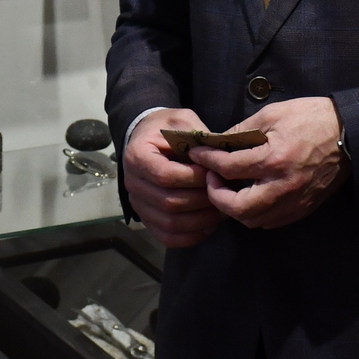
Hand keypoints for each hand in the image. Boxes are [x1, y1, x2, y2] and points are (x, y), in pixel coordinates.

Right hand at [121, 108, 224, 247]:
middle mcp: (132, 183)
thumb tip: (220, 160)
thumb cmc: (166, 128)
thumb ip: (199, 138)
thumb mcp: (183, 121)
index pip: (166, 175)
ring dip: (200, 221)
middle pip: (169, 202)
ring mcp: (138, 204)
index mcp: (137, 155)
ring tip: (222, 210)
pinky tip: (209, 226)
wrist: (147, 138)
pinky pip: (167, 237)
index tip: (213, 173)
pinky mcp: (146, 218)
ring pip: (170, 223)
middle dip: (202, 201)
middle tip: (226, 194)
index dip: (193, 178)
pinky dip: (190, 237)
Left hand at [188, 96, 348, 230]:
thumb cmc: (311, 118)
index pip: (228, 167)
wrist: (350, 135)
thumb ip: (242, 130)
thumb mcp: (273, 114)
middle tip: (211, 179)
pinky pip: (271, 221)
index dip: (206, 160)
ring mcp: (294, 201)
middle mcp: (282, 187)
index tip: (197, 154)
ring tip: (230, 187)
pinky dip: (255, 213)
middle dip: (216, 196)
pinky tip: (252, 195)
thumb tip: (218, 142)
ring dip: (235, 207)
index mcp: (274, 159)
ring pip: (253, 220)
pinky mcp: (303, 208)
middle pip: (237, 208)